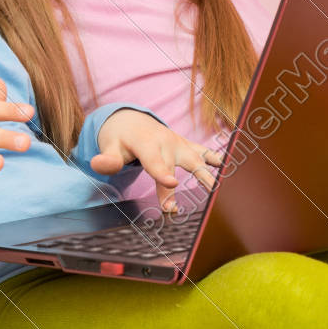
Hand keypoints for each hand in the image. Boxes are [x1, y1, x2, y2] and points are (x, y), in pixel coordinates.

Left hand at [90, 108, 223, 212]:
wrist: (132, 121)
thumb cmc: (120, 139)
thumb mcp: (109, 147)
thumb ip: (106, 159)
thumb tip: (96, 164)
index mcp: (146, 144)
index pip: (155, 161)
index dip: (163, 173)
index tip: (172, 184)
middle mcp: (166, 142)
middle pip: (176, 165)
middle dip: (179, 186)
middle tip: (179, 208)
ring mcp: (180, 143)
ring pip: (196, 159)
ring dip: (208, 174)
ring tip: (218, 190)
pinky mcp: (188, 146)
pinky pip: (205, 152)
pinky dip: (218, 160)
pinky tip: (231, 170)